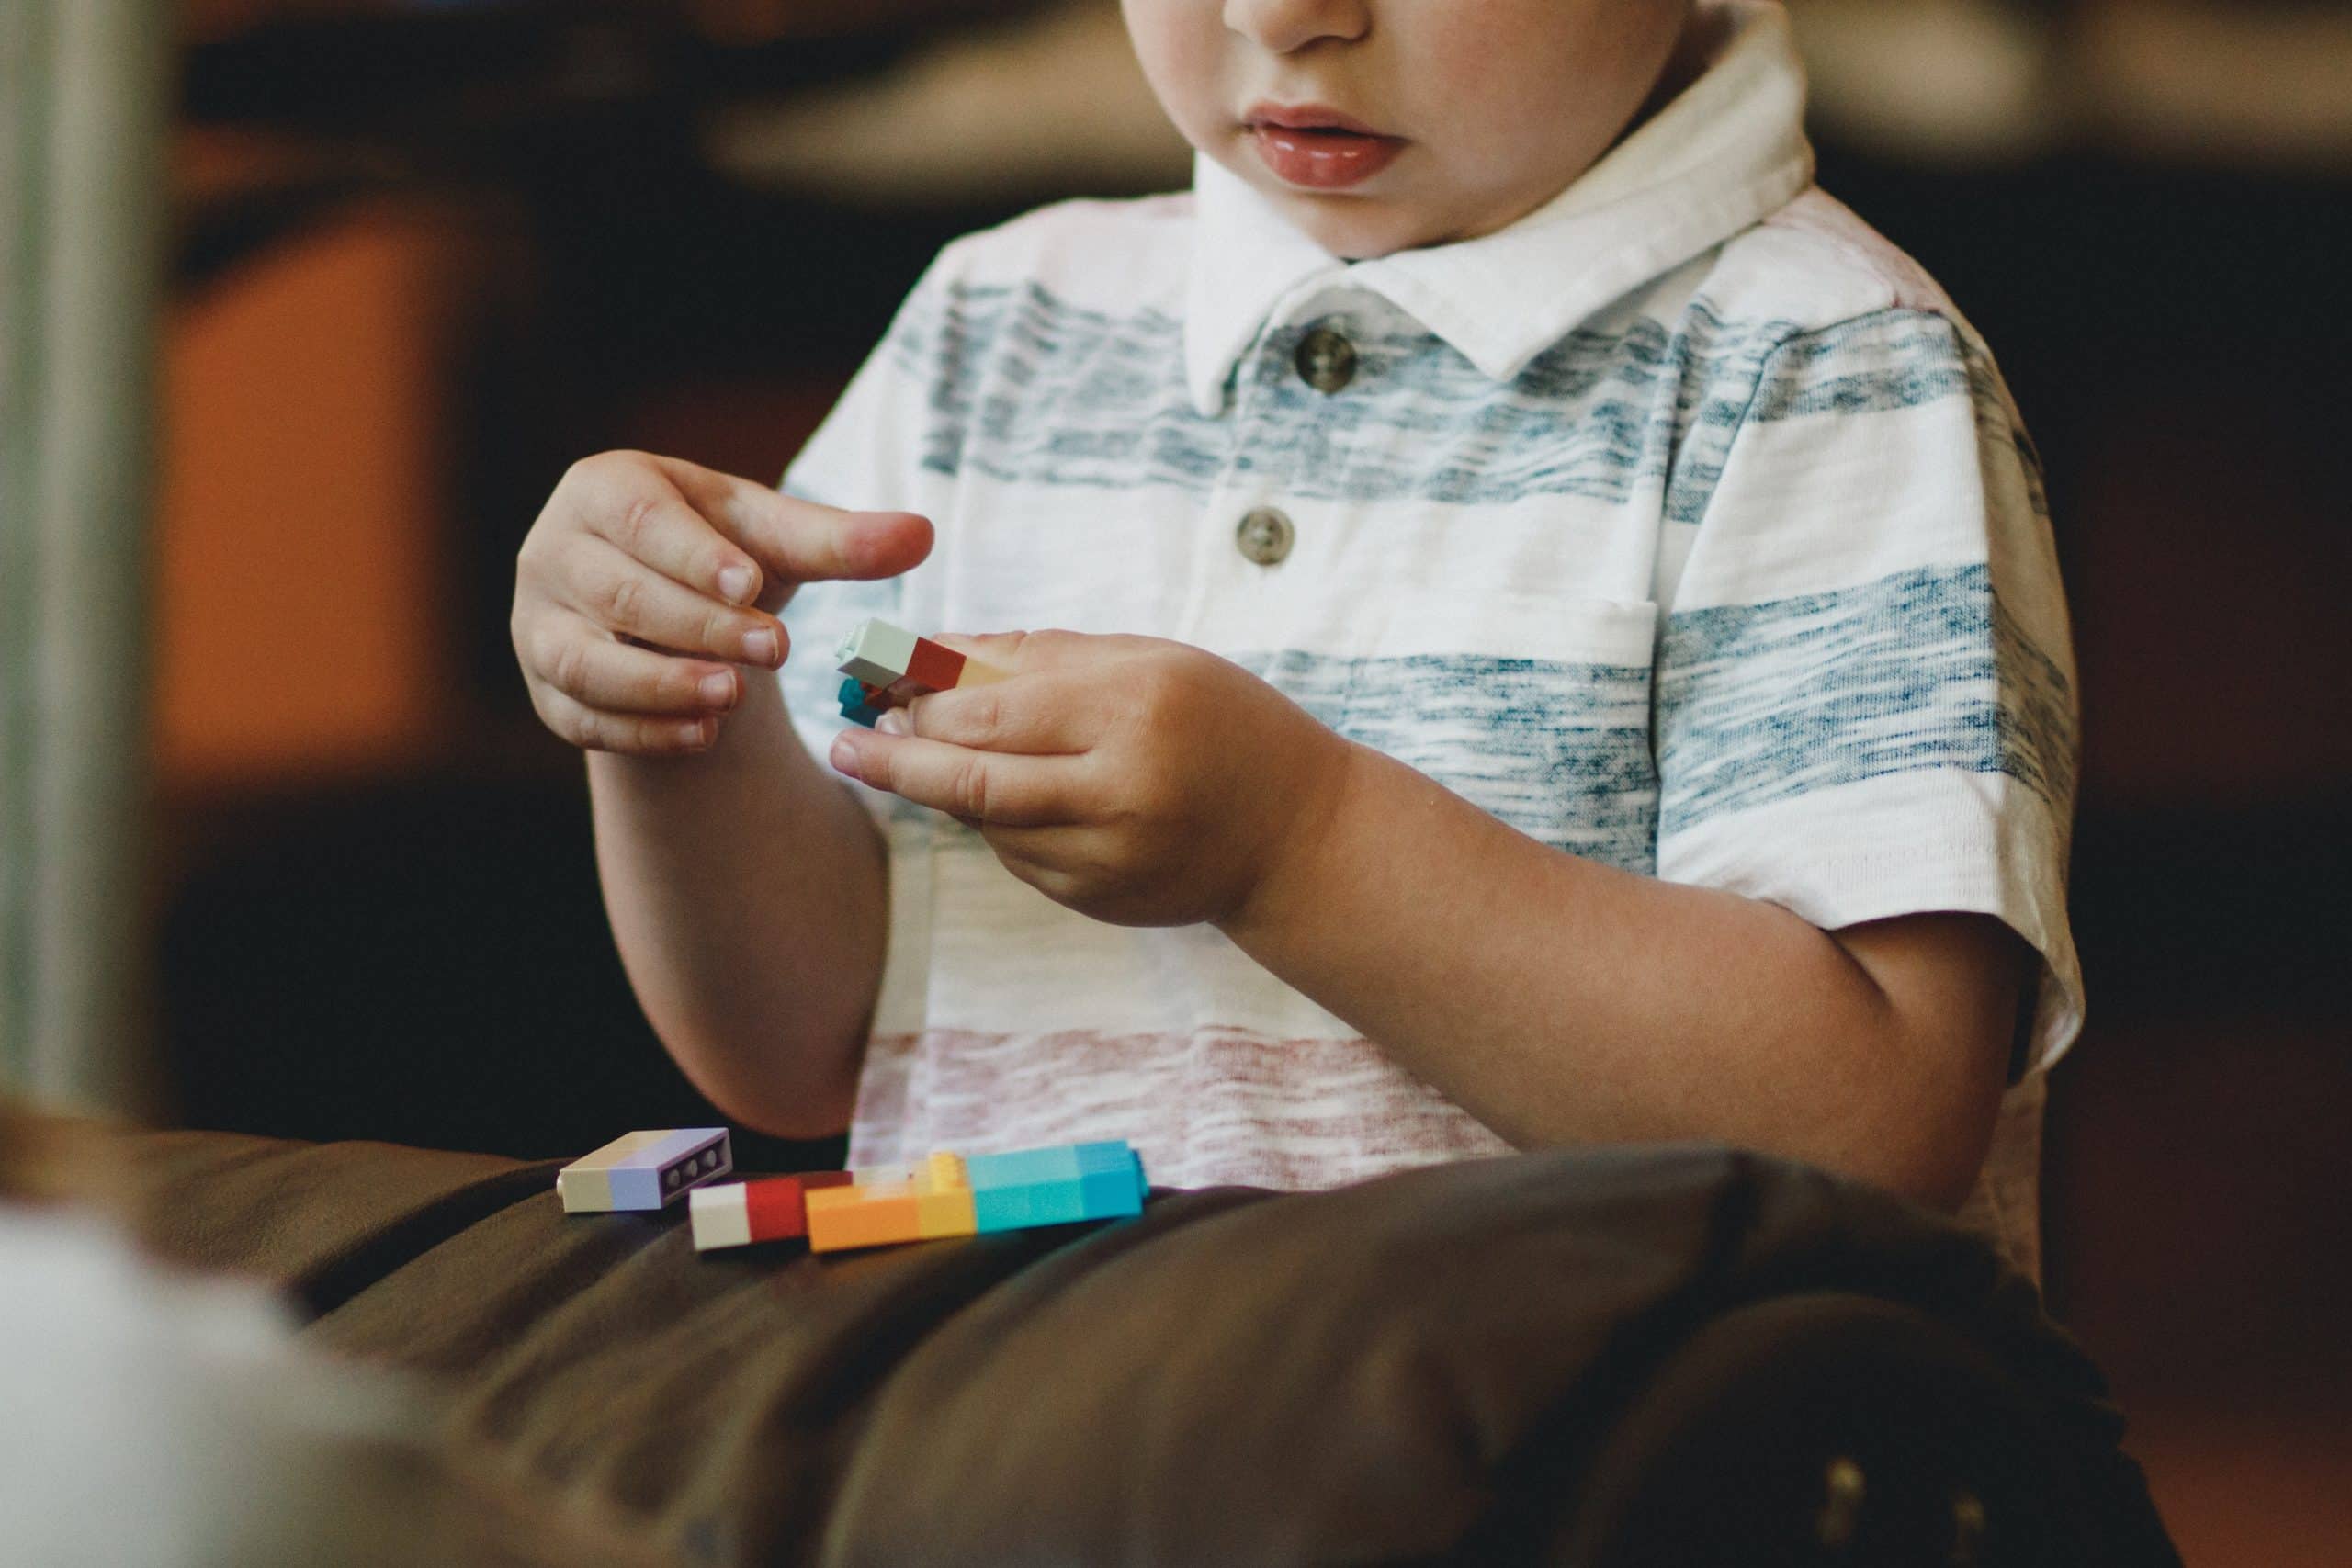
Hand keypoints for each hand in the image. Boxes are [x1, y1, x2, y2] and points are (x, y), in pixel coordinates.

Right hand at [511, 451, 929, 754]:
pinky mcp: (546, 691)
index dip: (693, 553)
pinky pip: (582, 717)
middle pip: (618, 592)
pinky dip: (642, 732)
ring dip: (659, 684)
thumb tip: (922, 534)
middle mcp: (554, 552)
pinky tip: (702, 737)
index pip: (641, 520)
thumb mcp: (775, 541)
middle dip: (697, 625)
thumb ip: (840, 541)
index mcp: (605, 490)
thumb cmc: (721, 555)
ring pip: (584, 661)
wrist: (668, 611)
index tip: (751, 583)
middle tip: (772, 650)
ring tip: (731, 699)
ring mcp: (537, 625)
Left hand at [826, 632, 1356, 927]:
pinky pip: (1017, 856)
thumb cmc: (1220, 723)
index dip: (920, 699)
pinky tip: (1004, 795)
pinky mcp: (1099, 901)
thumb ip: (1038, 655)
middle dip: (897, 759)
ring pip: (986, 824)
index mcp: (1134, 709)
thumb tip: (930, 653)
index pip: (991, 709)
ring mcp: (1109, 857)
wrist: (1298, 835)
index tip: (872, 682)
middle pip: (971, 780)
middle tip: (849, 741)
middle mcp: (1121, 790)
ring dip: (942, 789)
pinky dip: (995, 823)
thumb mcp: (1147, 662)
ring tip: (913, 755)